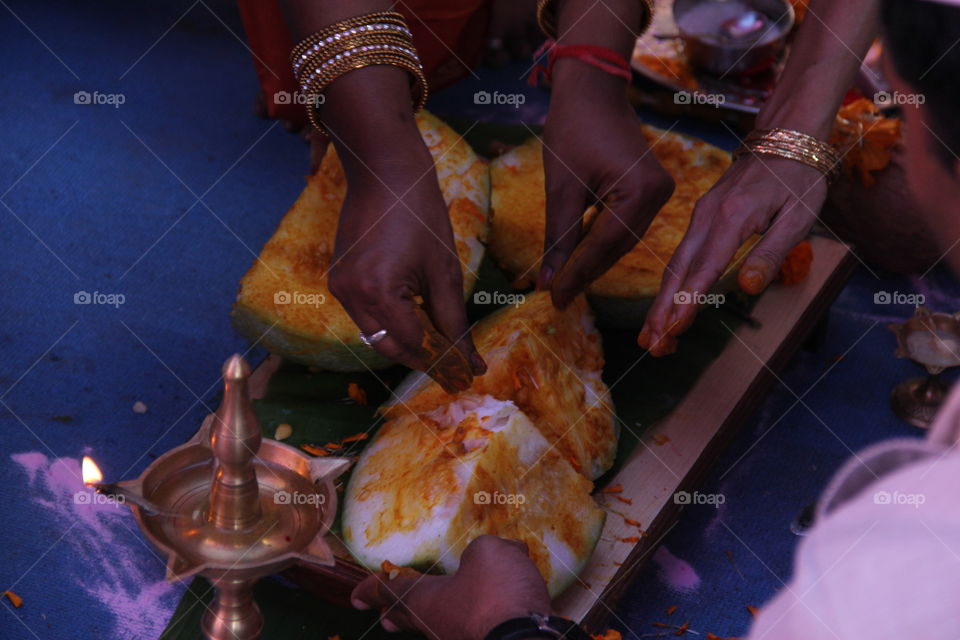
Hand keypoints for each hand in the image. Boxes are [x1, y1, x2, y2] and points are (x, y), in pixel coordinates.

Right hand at [327, 140, 484, 391]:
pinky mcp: (338, 281)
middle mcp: (351, 297)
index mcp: (379, 293)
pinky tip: (416, 315)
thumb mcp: (444, 271)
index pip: (415, 346)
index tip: (468, 373)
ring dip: (407, 341)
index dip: (443, 362)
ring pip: (377, 336)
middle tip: (458, 365)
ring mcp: (339, 289)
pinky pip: (366, 317)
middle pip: (391, 348)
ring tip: (441, 341)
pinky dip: (391, 322)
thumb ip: (454, 321)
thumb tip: (470, 362)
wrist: (384, 173)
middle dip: (425, 358)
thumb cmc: (420, 214)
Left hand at [351, 536, 550, 639]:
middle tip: (383, 616)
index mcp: (425, 601)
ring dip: (428, 619)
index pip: (390, 591)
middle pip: (409, 618)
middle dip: (396, 614)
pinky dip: (463, 619)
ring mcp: (461, 637)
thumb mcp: (488, 553)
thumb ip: (482, 551)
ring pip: (437, 626)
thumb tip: (491, 555)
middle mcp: (437, 624)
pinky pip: (466, 628)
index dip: (373, 589)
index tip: (355, 595)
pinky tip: (479, 610)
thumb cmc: (496, 594)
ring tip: (429, 612)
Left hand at [540, 79, 674, 308]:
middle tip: (557, 296)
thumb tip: (548, 280)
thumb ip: (559, 236)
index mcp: (640, 191)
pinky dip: (603, 241)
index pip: (604, 245)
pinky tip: (581, 257)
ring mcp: (659, 191)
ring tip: (565, 283)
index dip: (578, 274)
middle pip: (618, 246)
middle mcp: (658, 194)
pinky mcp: (651, 189)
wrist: (593, 89)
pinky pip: (626, 225)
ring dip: (595, 260)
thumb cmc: (573, 128)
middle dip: (586, 272)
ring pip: (623, 239)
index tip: (554, 298)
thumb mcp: (561, 186)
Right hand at [639, 155, 827, 355]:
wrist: (787, 138)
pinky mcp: (701, 217)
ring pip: (674, 265)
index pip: (704, 268)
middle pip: (677, 271)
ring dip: (661, 303)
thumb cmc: (799, 179)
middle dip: (662, 311)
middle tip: (652, 346)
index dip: (688, 302)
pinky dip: (671, 284)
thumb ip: (771, 252)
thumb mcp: (799, 217)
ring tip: (652, 336)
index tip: (674, 330)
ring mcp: (701, 216)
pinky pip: (681, 255)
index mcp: (732, 218)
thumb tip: (747, 287)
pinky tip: (667, 305)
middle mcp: (707, 216)